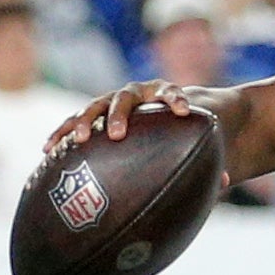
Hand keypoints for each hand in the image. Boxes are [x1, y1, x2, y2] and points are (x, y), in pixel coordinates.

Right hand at [56, 80, 210, 153]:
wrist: (166, 112)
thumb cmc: (184, 129)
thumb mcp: (198, 141)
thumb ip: (210, 158)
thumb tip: (226, 182)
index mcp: (164, 94)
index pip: (169, 92)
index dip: (174, 99)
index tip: (181, 110)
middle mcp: (137, 93)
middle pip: (125, 97)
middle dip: (119, 114)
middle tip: (117, 134)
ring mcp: (113, 101)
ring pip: (95, 106)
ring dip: (84, 122)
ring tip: (76, 141)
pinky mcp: (95, 115)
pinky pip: (76, 122)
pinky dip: (63, 133)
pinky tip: (47, 149)